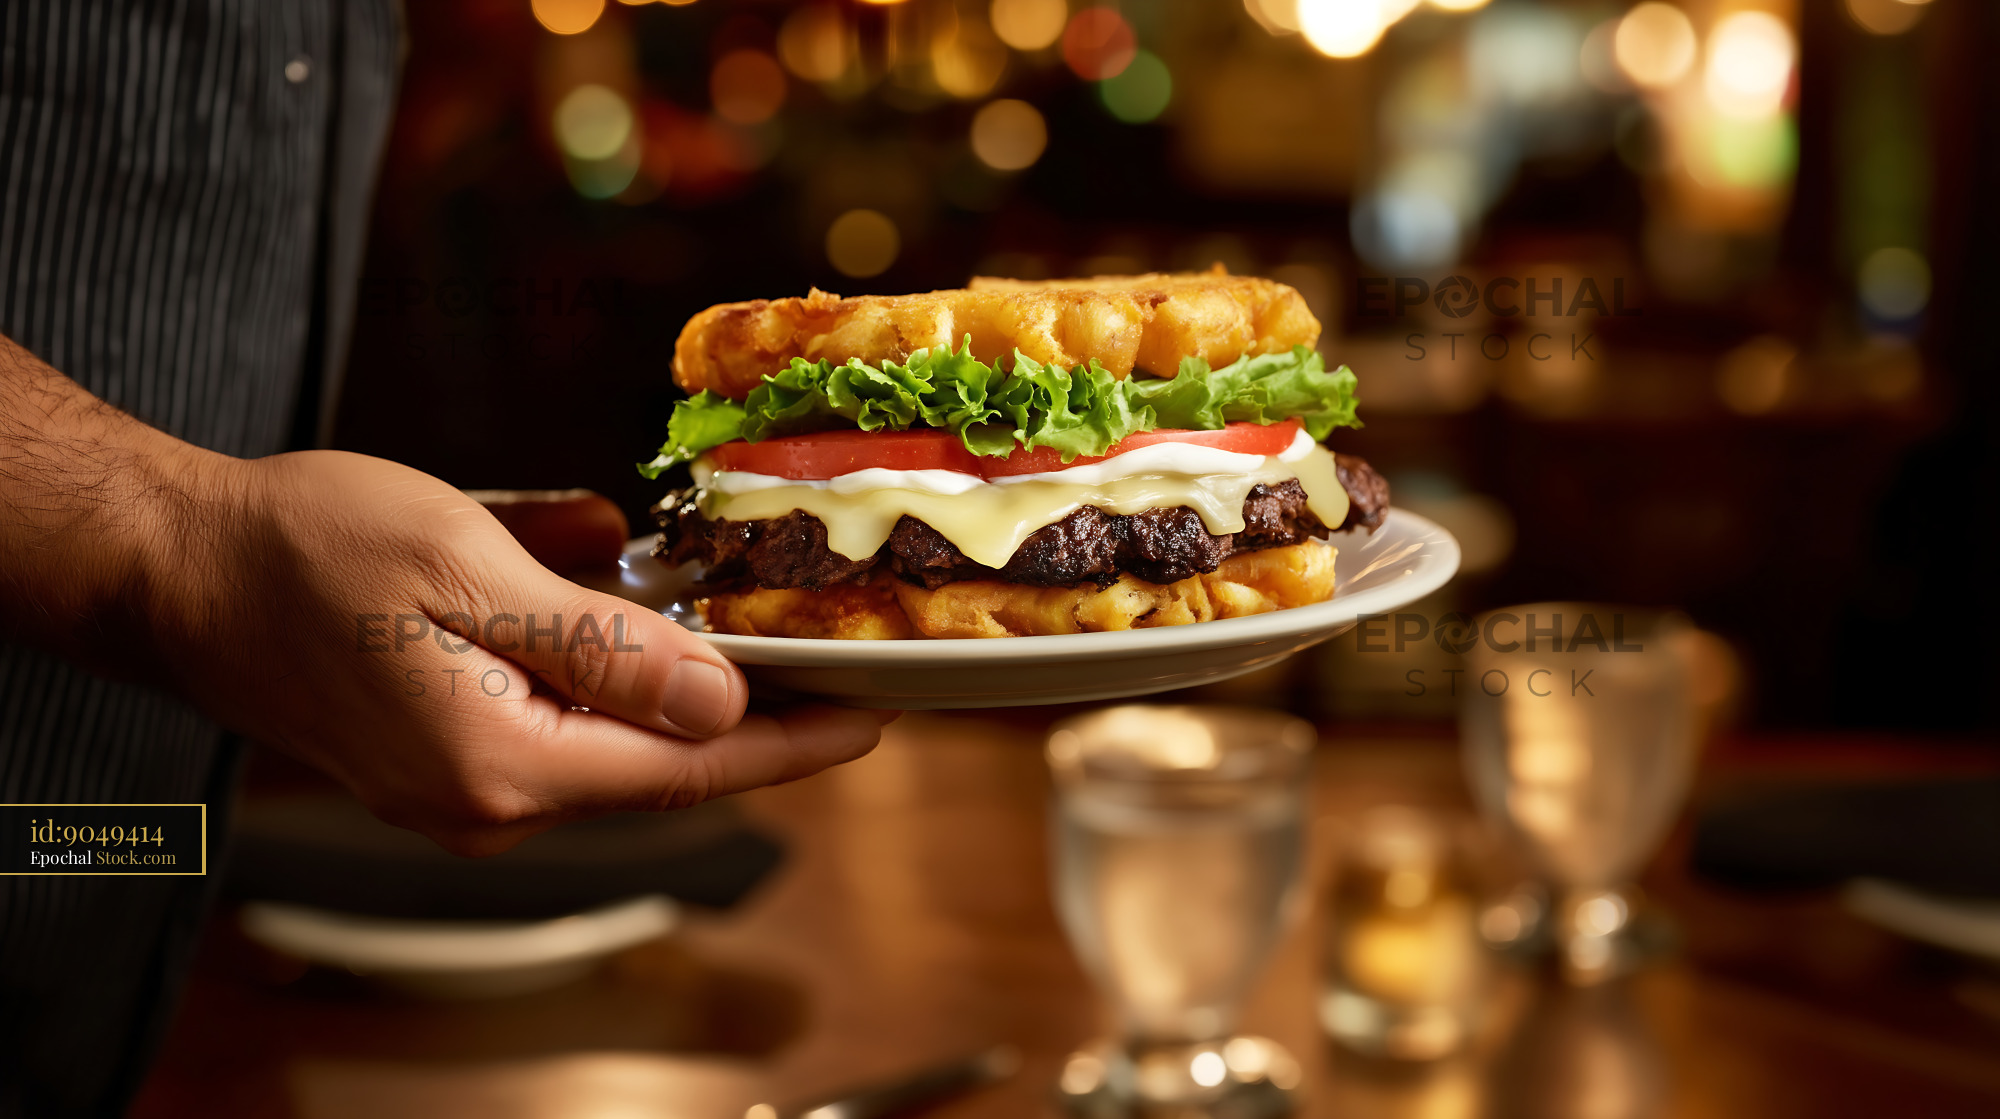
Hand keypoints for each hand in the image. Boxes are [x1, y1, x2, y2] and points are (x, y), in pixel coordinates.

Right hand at [146, 449, 887, 855]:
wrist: (176, 568)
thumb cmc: (304, 553)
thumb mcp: (469, 574)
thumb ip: (603, 649)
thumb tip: (722, 703)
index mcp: (505, 765)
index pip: (692, 767)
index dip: (795, 741)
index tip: (876, 715)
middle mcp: (490, 800)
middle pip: (662, 759)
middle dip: (745, 702)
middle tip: (827, 645)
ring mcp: (463, 787)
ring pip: (610, 732)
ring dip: (665, 668)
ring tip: (732, 606)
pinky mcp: (443, 754)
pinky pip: (553, 709)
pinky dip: (594, 651)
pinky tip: (604, 573)